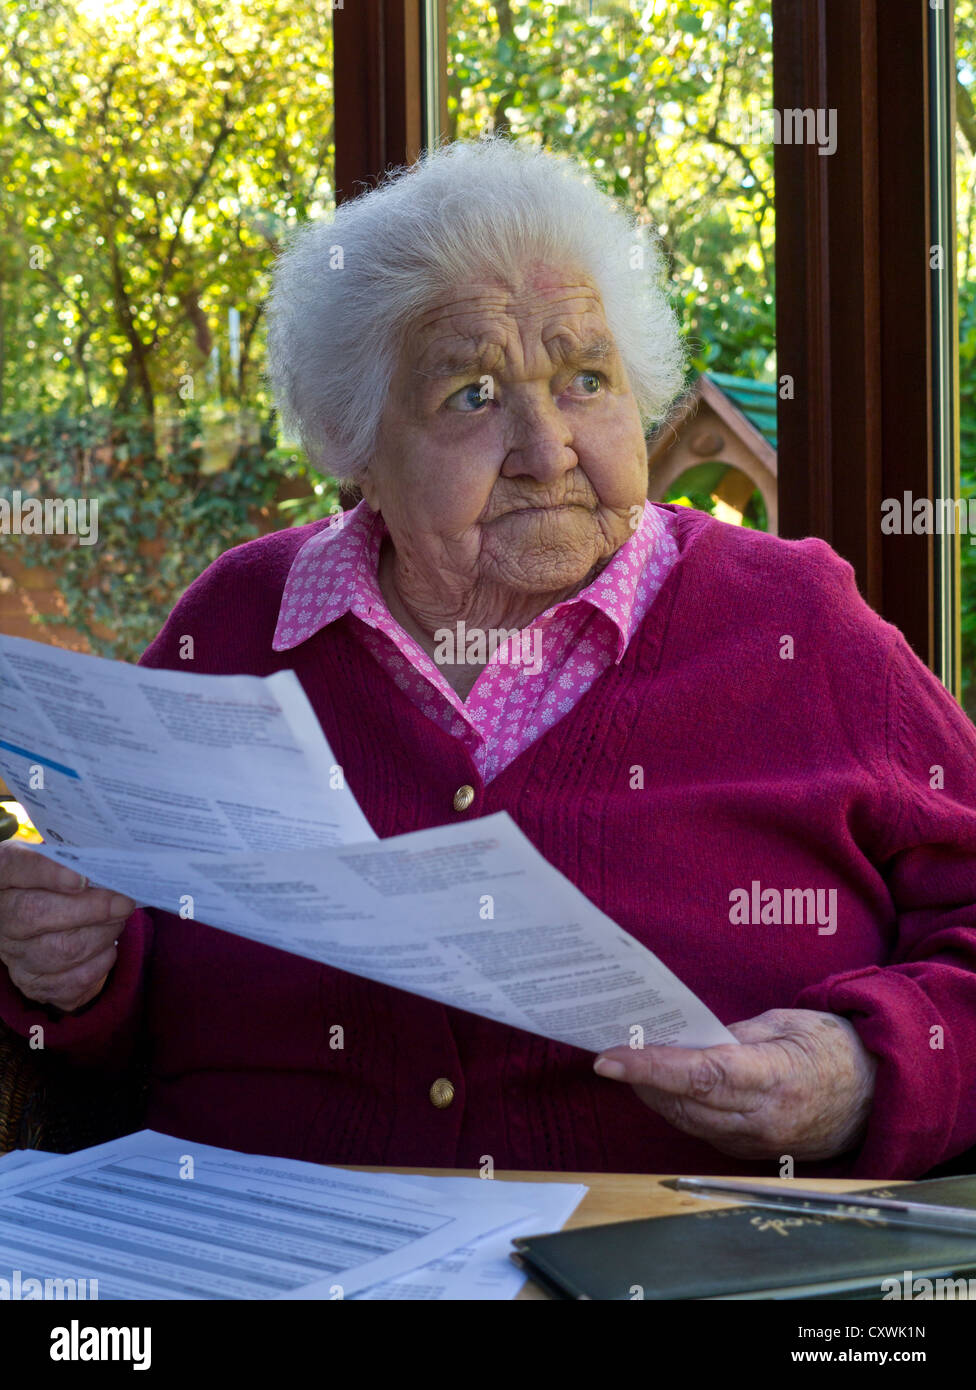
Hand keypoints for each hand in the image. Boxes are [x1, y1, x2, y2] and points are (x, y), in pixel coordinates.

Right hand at [0, 842, 135, 1012]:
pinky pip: (73, 980)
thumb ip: (77, 860)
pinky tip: (108, 946)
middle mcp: (0, 917)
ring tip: (118, 920)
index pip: (13, 867)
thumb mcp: (60, 861)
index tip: (82, 878)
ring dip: (102, 935)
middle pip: (36, 913)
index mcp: (3, 876)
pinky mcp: (34, 983)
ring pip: (61, 950)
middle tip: (123, 902)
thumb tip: (111, 867)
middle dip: (90, 909)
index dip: (46, 872)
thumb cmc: (59, 883)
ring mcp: (13, 954)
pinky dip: (100, 962)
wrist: (50, 917)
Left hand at [593, 1008, 878, 1161]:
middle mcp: (761, 1119)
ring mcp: (754, 1141)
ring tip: (626, 1062)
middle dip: (640, 1077)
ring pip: (685, 1119)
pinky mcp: (749, 1151)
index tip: (608, 1058)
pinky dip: (674, 1106)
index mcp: (774, 1078)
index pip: (699, 1076)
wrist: (875, 1094)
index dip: (649, 1067)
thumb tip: (683, 1038)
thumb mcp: (785, 1022)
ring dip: (651, 1093)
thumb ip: (733, 1035)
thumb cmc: (832, 1047)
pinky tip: (658, 1083)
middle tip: (608, 1048)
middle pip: (683, 1101)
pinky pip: (699, 1129)